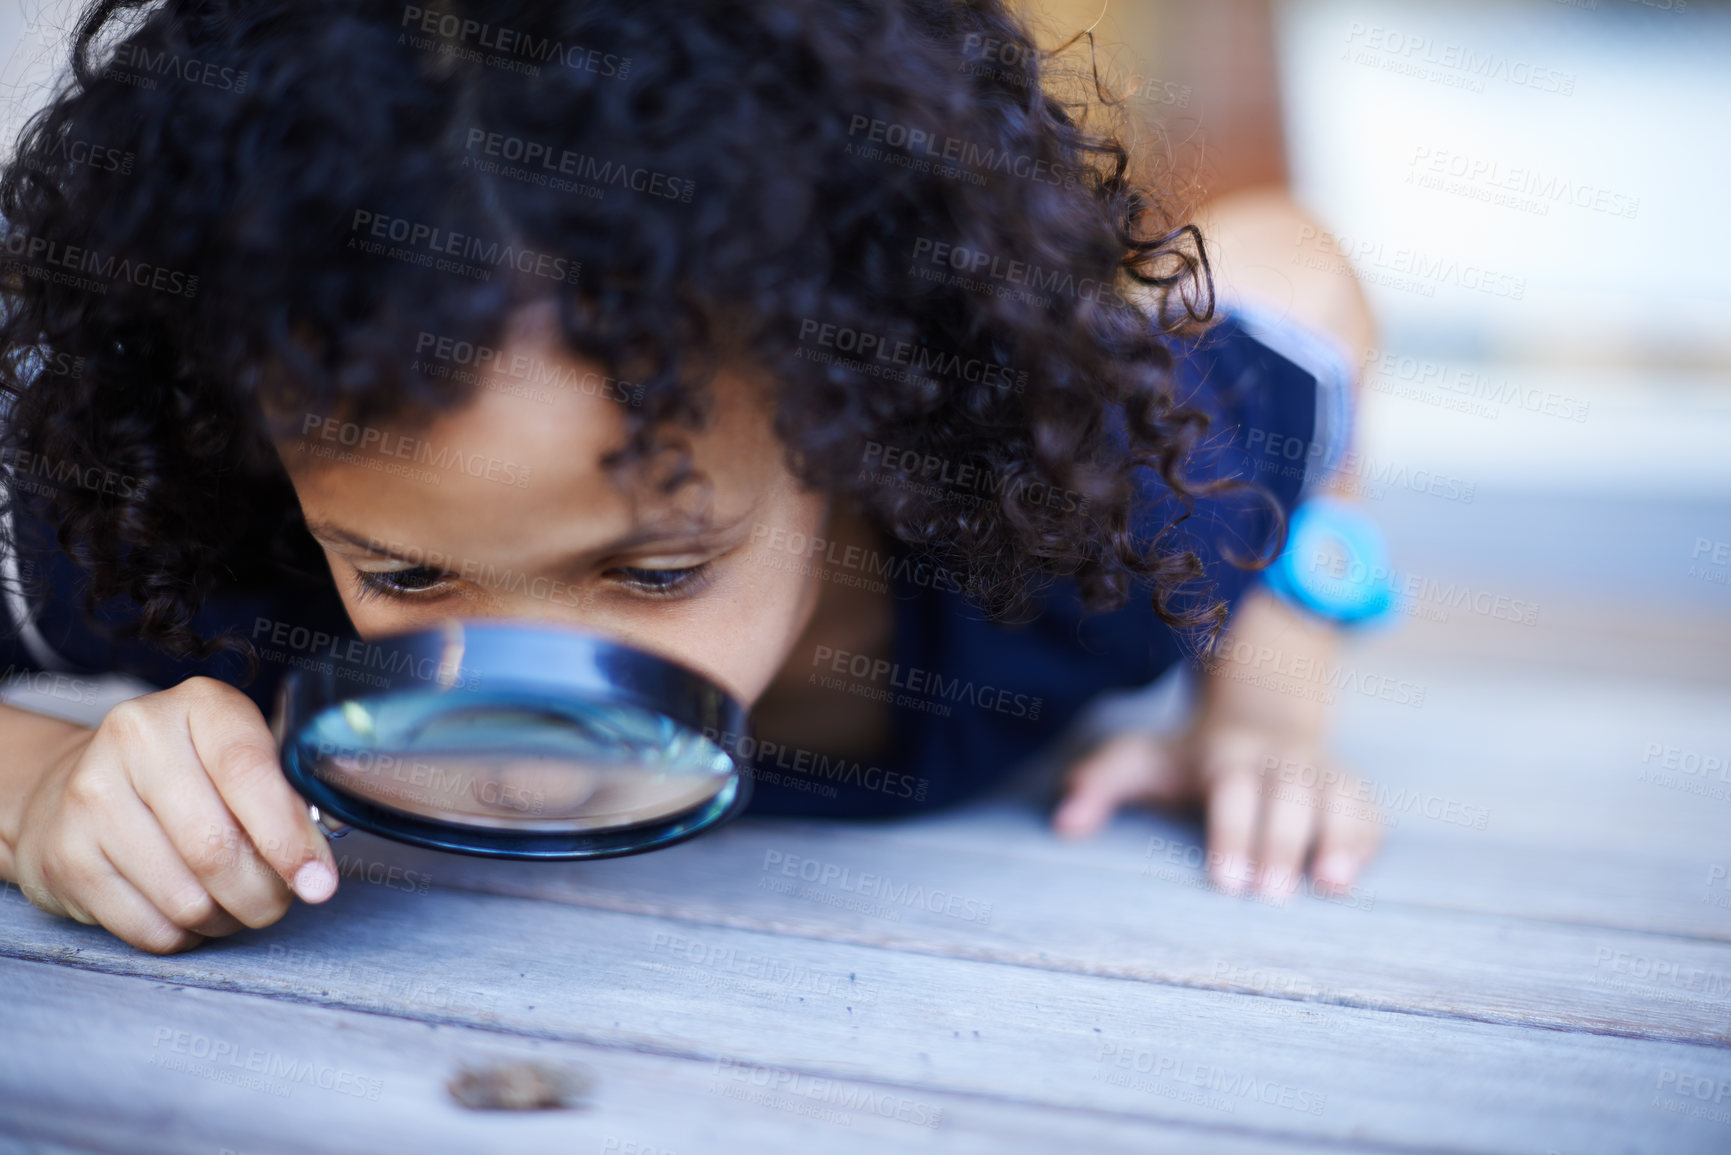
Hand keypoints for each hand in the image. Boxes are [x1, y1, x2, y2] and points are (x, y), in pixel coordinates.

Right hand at [8, 676, 338, 953]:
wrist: (77, 783)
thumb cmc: (189, 775)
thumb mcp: (242, 758)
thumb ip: (287, 797)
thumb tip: (318, 869)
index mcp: (199, 705)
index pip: (249, 773)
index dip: (290, 838)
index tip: (318, 881)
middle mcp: (137, 738)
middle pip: (216, 847)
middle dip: (263, 893)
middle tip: (276, 900)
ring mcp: (90, 796)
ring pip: (184, 898)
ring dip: (224, 918)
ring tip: (229, 901)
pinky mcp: (64, 855)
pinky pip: (148, 927)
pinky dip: (183, 935)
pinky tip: (185, 909)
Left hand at [1051, 722, 1381, 899]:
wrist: (1256, 709)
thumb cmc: (1188, 754)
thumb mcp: (1140, 758)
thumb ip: (1100, 784)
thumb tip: (1062, 823)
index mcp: (1227, 754)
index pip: (1233, 789)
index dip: (1232, 832)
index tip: (1225, 882)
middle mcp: (1277, 759)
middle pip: (1287, 795)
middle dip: (1281, 843)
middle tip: (1271, 898)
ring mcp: (1317, 771)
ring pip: (1337, 795)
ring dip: (1339, 836)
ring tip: (1333, 886)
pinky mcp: (1345, 788)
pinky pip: (1365, 807)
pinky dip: (1365, 836)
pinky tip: (1354, 875)